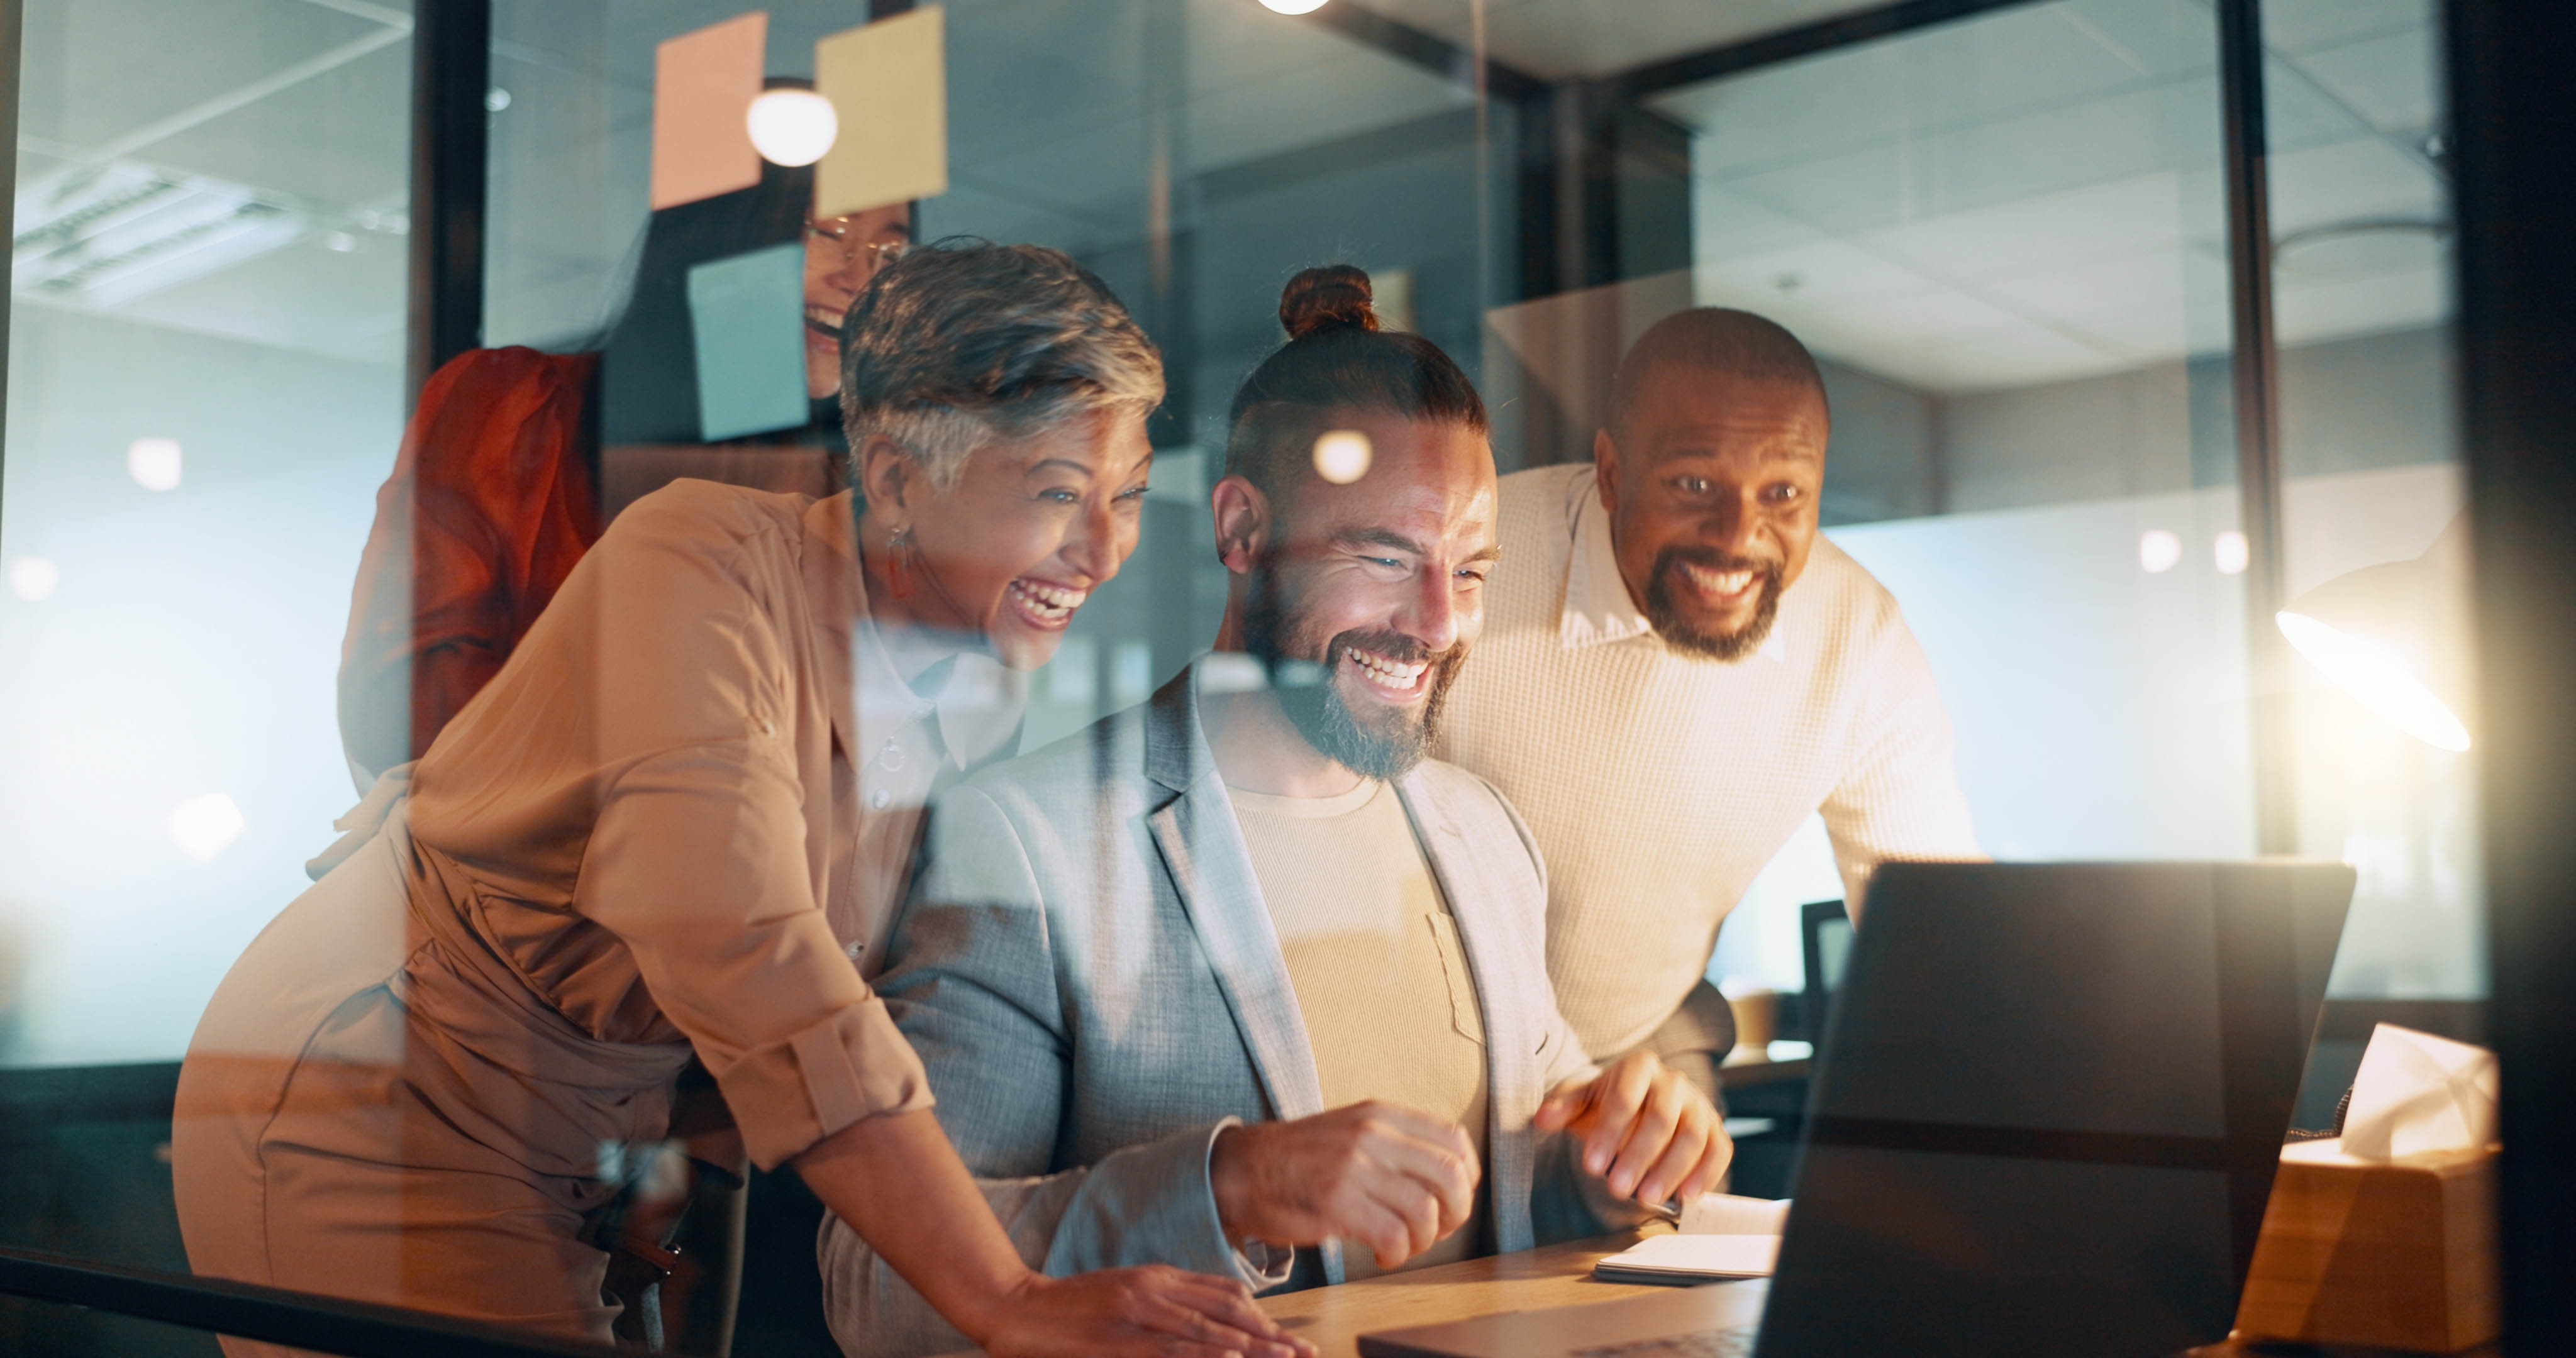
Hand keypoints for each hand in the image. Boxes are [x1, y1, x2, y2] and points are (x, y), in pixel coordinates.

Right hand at [975, 1265, 1312, 1357]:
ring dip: (1250, 1348)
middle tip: (1302, 1352)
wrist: (1022, 1308)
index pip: (1226, 1292)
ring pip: (1208, 1331)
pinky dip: (1206, 1354)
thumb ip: (1168, 1300)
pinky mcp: (1121, 1341)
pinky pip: (1172, 1350)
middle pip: (1227, 1309)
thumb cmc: (1076, 1305)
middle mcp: (1156, 1288)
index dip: (1262, 1315)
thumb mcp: (1128, 1291)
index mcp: (1159, 1276)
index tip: (1288, 1335)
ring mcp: (1139, 1313)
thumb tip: (1213, 1318)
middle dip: (1269, 1333)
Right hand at [1210, 1101, 1479, 1269]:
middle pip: (1450, 1176)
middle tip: (1437, 1230)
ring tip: (1405, 1246)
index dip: (1467, 1177)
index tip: (1452, 1199)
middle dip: (1455, 1214)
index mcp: (1380, 1115)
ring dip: (1425, 1240)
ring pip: (1426, 1211)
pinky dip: (1398, 1255)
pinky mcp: (1336, 1202)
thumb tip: (1444, 1177)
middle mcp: (1373, 1135)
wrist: (1241, 1170)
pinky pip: (1394, 1236)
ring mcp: (1354, 1167)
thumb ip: (1394, 1143)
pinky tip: (1385, 1256)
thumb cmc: (1298, 1159)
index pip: (1454, 1139)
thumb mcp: (1351, 1130)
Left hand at [1533, 1051, 1731, 1208]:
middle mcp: (1674, 1082)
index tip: (1591, 1164)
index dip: (1608, 1132)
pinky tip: (1685, 1197)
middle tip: (1616, 1188)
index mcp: (1639, 1067)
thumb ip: (1563, 1108)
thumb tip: (1542, 1119)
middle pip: (1661, 1118)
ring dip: (1670, 1170)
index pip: (1625, 1098)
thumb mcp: (1581, 1100)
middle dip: (1638, 1156)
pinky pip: (1719, 1150)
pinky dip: (1706, 1174)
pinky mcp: (1715, 1130)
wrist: (1637, 1106)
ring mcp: (1699, 1105)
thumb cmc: (1606, 1104)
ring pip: (1693, 1136)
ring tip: (1645, 1198)